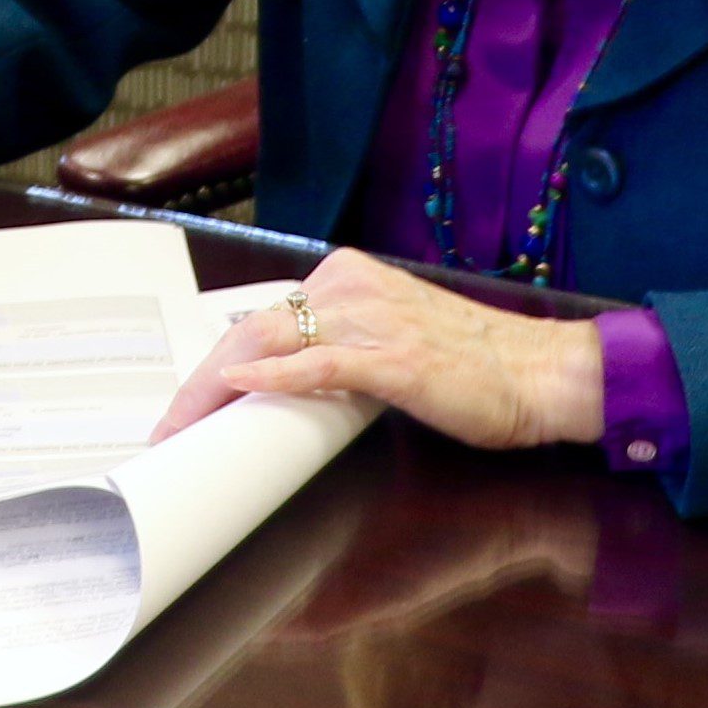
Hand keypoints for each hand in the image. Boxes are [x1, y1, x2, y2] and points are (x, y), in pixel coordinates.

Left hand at [153, 250, 602, 450]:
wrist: (541, 375)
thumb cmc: (471, 367)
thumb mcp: (386, 348)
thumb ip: (332, 356)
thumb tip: (271, 388)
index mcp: (347, 278)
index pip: (261, 321)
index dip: (214, 366)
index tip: (184, 409)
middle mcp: (351, 287)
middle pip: (252, 331)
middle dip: (201, 384)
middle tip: (166, 428)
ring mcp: (372, 319)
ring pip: (273, 345)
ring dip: (218, 390)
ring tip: (183, 426)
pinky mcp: (395, 358)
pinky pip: (321, 364)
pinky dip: (277, 376)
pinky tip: (241, 389)